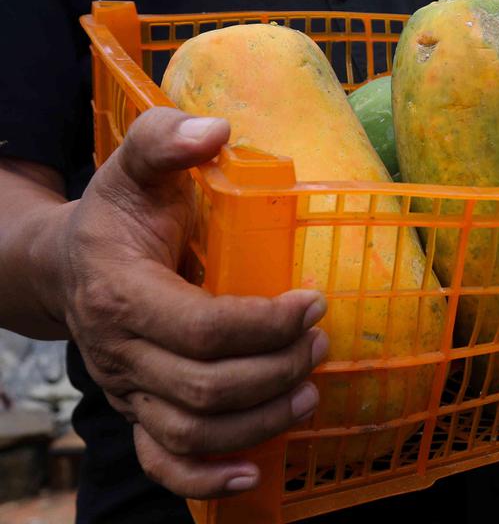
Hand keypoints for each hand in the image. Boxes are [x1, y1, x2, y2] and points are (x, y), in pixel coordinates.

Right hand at [55, 107, 327, 498]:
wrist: (68, 265)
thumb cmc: (118, 215)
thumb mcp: (134, 166)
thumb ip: (166, 140)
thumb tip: (216, 129)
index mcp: (122, 293)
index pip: (201, 328)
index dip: (266, 323)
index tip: (314, 300)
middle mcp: (120, 353)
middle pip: (204, 387)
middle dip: (275, 370)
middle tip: (321, 342)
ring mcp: (127, 391)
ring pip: (192, 431)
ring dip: (261, 420)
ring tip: (310, 389)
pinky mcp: (138, 414)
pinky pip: (165, 463)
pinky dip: (207, 478)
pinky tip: (255, 472)